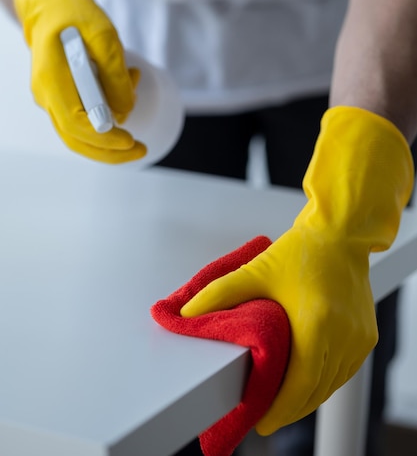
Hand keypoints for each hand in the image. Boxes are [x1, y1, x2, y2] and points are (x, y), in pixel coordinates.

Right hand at [13, 0, 145, 162]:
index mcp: (50, 79)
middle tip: (140, 149)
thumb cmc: (74, 15)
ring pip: (80, 134)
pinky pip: (84, 117)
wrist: (52, 6)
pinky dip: (109, 112)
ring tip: (134, 92)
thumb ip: (114, 73)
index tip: (130, 140)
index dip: (104, 138)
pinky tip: (126, 87)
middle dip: (110, 150)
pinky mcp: (62, 98)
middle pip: (75, 138)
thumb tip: (125, 109)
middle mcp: (46, 95)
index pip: (75, 123)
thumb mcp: (103, 35)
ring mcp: (52, 99)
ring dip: (112, 131)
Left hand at [181, 107, 413, 433]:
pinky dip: (326, 382)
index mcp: (315, 322)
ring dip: (308, 398)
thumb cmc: (300, 251)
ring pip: (332, 385)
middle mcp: (343, 335)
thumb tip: (185, 314)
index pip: (299, 384)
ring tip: (283, 403)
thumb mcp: (255, 271)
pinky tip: (308, 382)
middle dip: (290, 408)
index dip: (280, 409)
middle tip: (266, 415)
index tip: (261, 421)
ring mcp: (358, 337)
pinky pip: (345, 372)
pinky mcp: (367, 335)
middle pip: (315, 391)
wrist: (339, 235)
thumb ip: (219, 294)